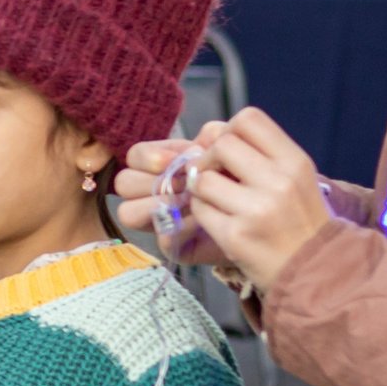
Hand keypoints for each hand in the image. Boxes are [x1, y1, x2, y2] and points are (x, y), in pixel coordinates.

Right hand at [117, 132, 228, 263]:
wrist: (263, 218)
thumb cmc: (240, 181)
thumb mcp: (227, 152)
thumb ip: (213, 139)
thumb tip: (201, 142)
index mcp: (159, 166)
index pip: (134, 156)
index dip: (149, 157)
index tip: (174, 160)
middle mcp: (151, 192)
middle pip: (123, 182)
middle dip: (151, 182)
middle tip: (182, 185)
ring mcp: (158, 220)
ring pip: (127, 212)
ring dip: (158, 205)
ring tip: (189, 201)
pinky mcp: (173, 246)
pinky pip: (161, 238)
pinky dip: (182, 227)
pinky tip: (204, 222)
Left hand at [182, 107, 332, 288]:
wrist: (318, 274)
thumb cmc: (300, 221)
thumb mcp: (293, 179)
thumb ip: (257, 153)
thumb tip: (206, 133)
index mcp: (294, 162)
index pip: (248, 119)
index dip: (229, 130)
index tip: (229, 151)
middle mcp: (279, 182)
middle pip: (221, 144)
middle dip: (209, 158)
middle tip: (215, 176)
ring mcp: (257, 210)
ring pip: (203, 177)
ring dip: (201, 187)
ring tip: (216, 200)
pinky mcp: (236, 236)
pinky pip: (200, 209)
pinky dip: (202, 212)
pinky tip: (219, 221)